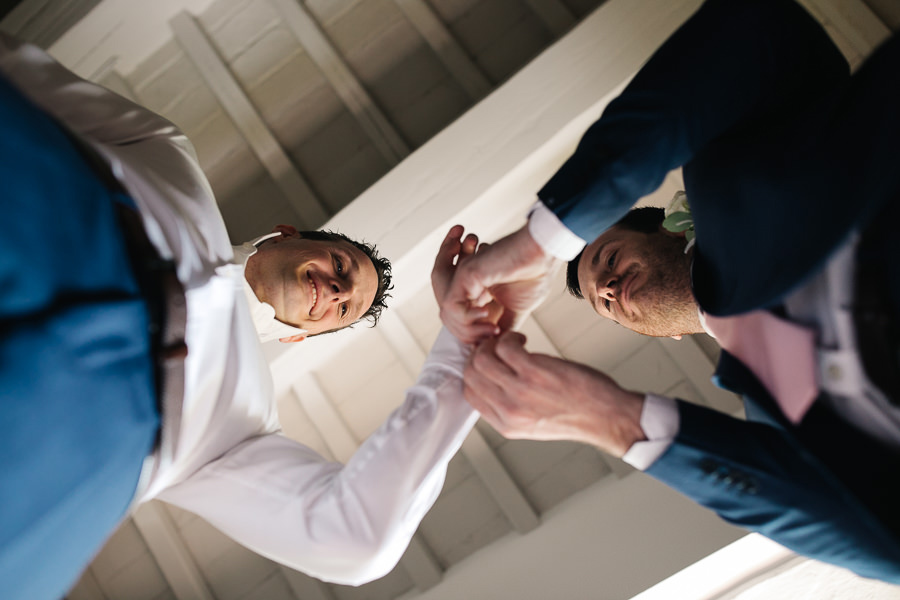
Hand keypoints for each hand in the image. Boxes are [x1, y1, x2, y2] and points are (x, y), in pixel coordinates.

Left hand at [440, 224, 560, 343]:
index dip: (475, 336)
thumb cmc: (534, 274)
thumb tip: (496, 346)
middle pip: (450, 319)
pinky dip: (467, 318)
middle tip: (494, 333)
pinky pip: (451, 305)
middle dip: (469, 335)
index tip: (498, 337)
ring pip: (447, 314)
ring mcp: (463, 277)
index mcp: (475, 291)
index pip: (461, 322)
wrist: (543, 254)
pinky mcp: (465, 274)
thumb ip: (502, 325)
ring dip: (469, 330)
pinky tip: (487, 315)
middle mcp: (465, 283)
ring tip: (493, 329)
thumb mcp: (516, 308)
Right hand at [463, 331, 645, 456]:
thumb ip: (508, 408)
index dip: (472, 371)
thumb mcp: (532, 424)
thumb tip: (491, 382)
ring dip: (493, 343)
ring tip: (511, 342)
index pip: (469, 393)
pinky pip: (506, 346)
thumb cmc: (575, 414)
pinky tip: (523, 340)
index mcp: (505, 424)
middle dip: (479, 353)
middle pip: (470, 373)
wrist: (606, 417)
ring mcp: (520, 391)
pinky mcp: (535, 372)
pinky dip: (510, 337)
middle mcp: (508, 410)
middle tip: (495, 346)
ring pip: (482, 358)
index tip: (485, 359)